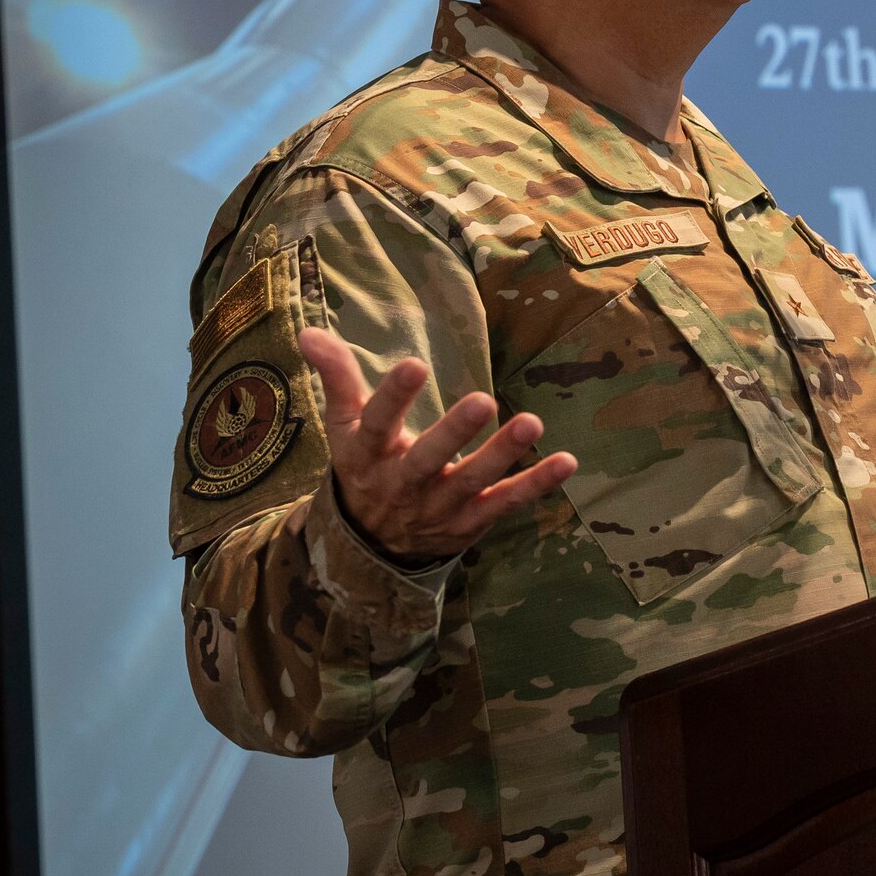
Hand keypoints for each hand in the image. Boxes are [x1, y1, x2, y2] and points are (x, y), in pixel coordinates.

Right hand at [299, 326, 577, 562]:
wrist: (371, 544)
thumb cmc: (365, 465)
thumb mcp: (345, 425)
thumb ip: (337, 377)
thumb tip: (309, 331)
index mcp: (368, 454)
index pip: (377, 423)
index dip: (392, 396)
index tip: (413, 365)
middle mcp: (402, 483)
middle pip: (427, 459)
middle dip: (453, 433)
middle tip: (482, 401)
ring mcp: (439, 506)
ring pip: (471, 482)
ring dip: (502, 454)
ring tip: (532, 422)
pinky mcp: (471, 521)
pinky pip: (506, 502)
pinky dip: (536, 485)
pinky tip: (566, 461)